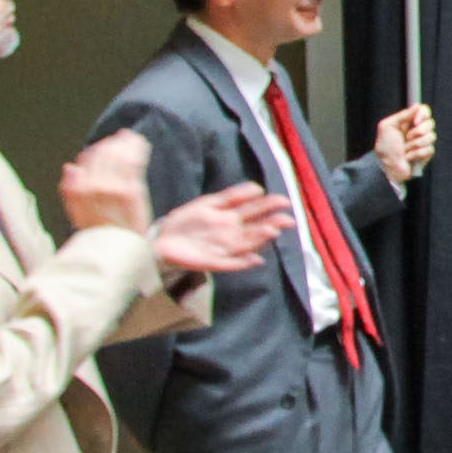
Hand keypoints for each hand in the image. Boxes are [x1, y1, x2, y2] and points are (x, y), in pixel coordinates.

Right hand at [58, 130, 152, 231]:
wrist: (120, 249)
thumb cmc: (100, 231)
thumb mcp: (76, 214)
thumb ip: (71, 191)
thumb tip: (70, 167)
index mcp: (79, 190)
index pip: (89, 159)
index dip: (98, 150)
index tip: (105, 147)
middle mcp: (94, 187)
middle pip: (104, 153)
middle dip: (113, 144)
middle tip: (121, 139)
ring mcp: (114, 188)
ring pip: (118, 154)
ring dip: (126, 143)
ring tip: (132, 139)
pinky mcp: (133, 191)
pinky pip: (134, 161)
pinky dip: (137, 148)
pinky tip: (141, 143)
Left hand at [152, 182, 294, 274]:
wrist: (162, 241)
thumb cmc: (186, 222)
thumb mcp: (208, 203)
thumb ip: (232, 197)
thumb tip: (258, 189)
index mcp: (231, 219)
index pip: (255, 212)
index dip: (270, 206)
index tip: (285, 202)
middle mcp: (231, 235)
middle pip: (255, 228)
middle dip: (272, 223)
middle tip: (288, 219)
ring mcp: (223, 249)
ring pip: (246, 243)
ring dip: (259, 239)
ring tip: (272, 232)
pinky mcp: (213, 263)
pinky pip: (231, 264)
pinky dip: (243, 262)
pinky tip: (256, 260)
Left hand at [375, 103, 436, 184]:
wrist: (387, 167)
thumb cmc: (385, 147)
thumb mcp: (387, 126)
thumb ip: (402, 114)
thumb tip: (417, 105)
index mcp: (408, 121)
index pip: (424, 111)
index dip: (423, 114)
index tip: (416, 121)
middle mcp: (417, 130)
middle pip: (430, 123)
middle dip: (418, 131)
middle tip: (407, 137)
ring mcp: (423, 142)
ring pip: (431, 136)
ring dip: (415, 144)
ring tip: (405, 149)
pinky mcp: (426, 153)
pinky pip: (429, 149)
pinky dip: (416, 154)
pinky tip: (408, 157)